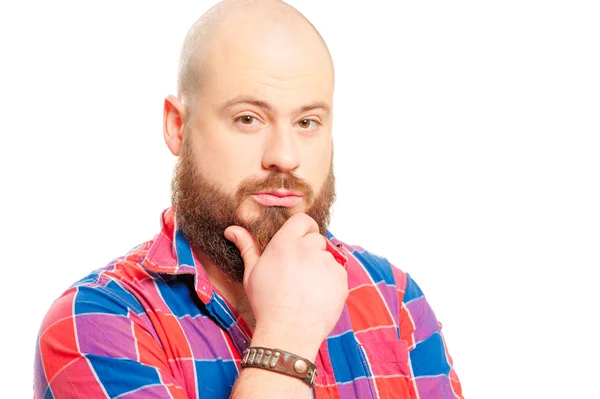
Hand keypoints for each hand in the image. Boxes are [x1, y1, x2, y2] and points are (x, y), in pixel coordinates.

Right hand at [224, 213, 347, 360]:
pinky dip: (331, 283)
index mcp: (285, 243)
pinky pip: (338, 274)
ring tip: (306, 289)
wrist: (288, 332)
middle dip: (310, 252)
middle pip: (316, 239)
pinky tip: (317, 296)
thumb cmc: (267, 303)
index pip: (303, 220)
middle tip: (298, 272)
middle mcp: (308, 248)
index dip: (303, 228)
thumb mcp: (252, 273)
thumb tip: (232, 230)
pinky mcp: (341, 279)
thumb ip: (247, 247)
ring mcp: (327, 263)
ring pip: (327, 258)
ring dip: (320, 268)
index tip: (300, 240)